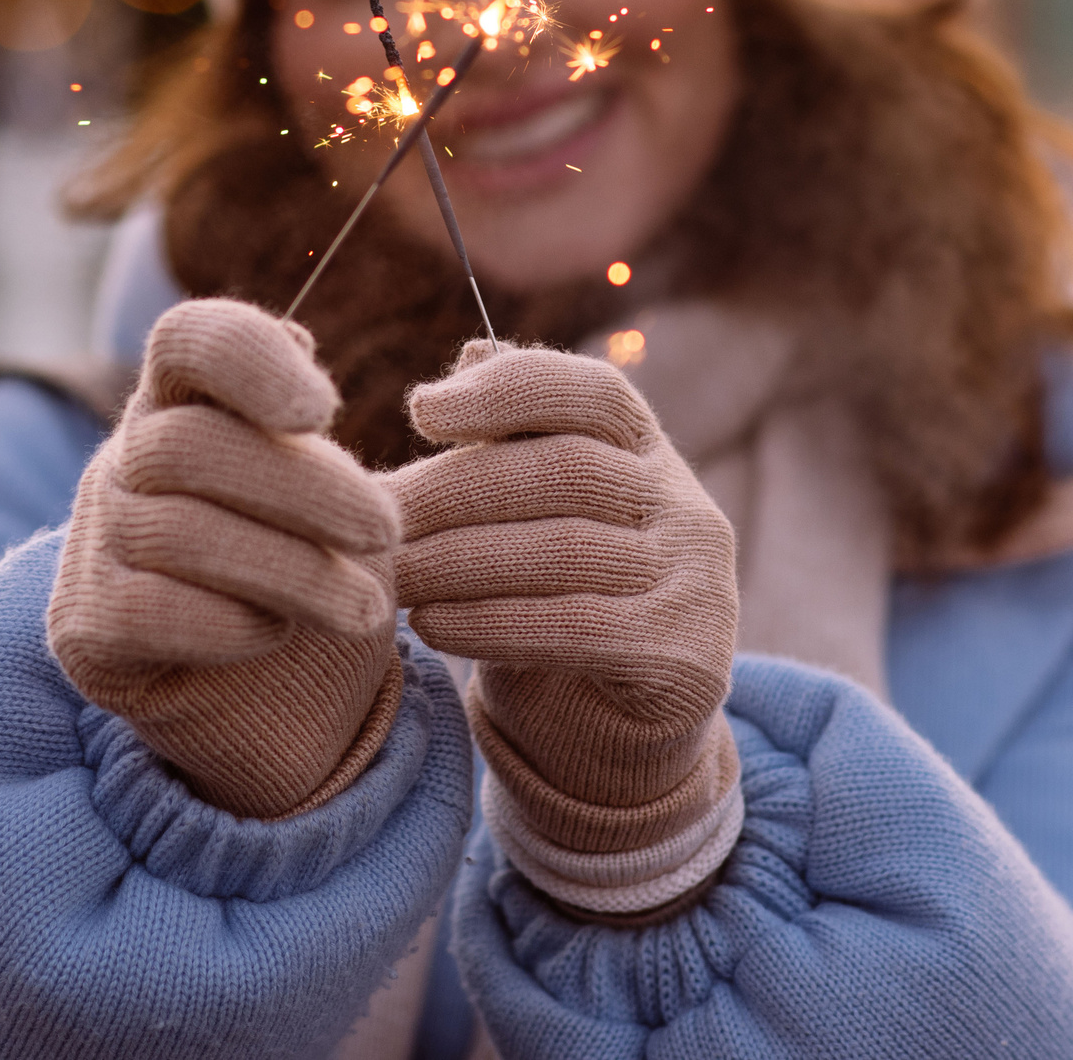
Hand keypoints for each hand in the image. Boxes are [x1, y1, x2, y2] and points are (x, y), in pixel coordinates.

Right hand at [46, 298, 402, 818]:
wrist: (270, 693)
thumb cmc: (305, 563)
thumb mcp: (326, 486)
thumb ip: (308, 418)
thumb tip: (295, 338)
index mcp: (181, 402)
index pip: (187, 339)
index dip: (251, 360)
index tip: (325, 412)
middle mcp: (123, 460)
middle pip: (192, 445)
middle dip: (306, 489)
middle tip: (386, 530)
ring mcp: (95, 540)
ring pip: (183, 534)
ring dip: (294, 571)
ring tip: (367, 608)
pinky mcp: (84, 624)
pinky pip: (154, 610)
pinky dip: (231, 624)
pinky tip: (279, 634)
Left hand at [391, 343, 740, 910]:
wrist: (621, 720)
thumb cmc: (560, 590)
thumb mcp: (544, 509)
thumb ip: (514, 436)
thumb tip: (469, 352)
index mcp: (650, 450)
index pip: (593, 392)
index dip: (509, 390)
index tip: (420, 411)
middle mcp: (686, 504)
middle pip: (566, 471)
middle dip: (457, 491)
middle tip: (378, 518)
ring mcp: (695, 579)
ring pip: (564, 550)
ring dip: (460, 561)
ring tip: (392, 575)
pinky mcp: (683, 654)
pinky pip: (574, 627)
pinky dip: (491, 622)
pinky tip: (430, 626)